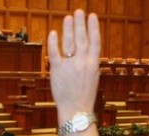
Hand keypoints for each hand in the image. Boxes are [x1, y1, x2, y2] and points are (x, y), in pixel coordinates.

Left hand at [48, 11, 100, 135]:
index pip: (95, 41)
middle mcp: (83, 62)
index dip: (93, 27)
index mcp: (94, 63)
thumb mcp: (93, 77)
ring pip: (69, 42)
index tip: (92, 16)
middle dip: (80, 23)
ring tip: (68, 18)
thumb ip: (90, 62)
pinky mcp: (57, 70)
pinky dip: (53, 42)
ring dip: (68, 28)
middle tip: (78, 12)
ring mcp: (70, 66)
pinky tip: (53, 33)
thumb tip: (89, 50)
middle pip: (81, 38)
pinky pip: (55, 52)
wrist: (76, 111)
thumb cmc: (84, 96)